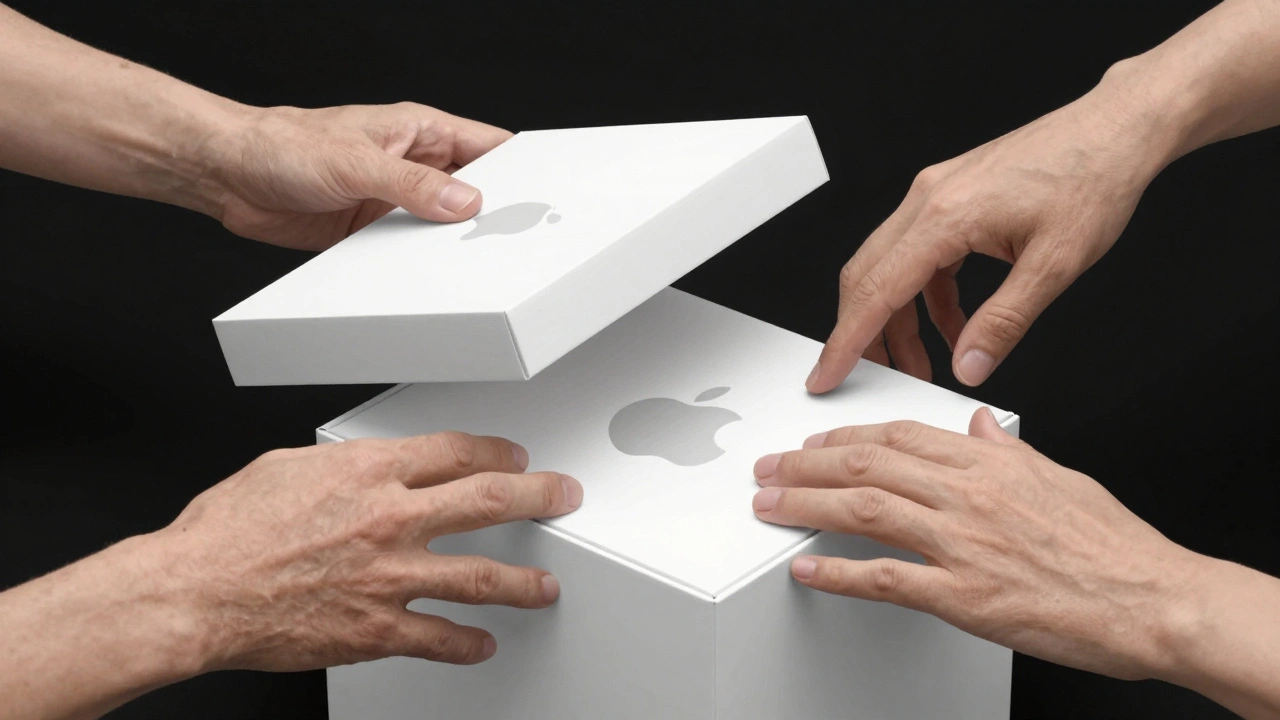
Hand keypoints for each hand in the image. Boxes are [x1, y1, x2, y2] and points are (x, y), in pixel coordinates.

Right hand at [154, 432, 581, 670]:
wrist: (196, 592)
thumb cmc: (227, 531)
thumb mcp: (287, 467)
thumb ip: (341, 466)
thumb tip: (365, 467)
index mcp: (369, 470)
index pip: (456, 452)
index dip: (495, 453)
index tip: (514, 460)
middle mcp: (390, 519)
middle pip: (490, 501)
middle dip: (539, 498)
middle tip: (564, 498)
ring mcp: (390, 576)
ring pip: (481, 576)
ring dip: (523, 582)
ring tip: (546, 587)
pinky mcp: (377, 629)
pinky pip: (440, 638)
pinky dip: (468, 644)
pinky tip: (484, 645)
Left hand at [208, 103, 510, 249]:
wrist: (230, 175)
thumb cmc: (283, 145)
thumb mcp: (357, 162)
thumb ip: (413, 184)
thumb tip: (463, 201)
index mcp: (419, 130)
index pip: (488, 145)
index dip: (518, 167)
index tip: (540, 193)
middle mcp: (412, 164)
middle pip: (474, 190)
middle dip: (493, 213)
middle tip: (511, 238)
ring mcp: (395, 199)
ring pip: (444, 224)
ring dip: (455, 243)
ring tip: (474, 262)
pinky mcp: (374, 230)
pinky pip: (412, 250)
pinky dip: (423, 264)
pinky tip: (432, 275)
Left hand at [750, 409, 1204, 680]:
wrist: (1153, 601)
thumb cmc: (1114, 546)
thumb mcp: (1061, 476)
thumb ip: (1009, 450)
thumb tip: (978, 424)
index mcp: (990, 462)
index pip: (899, 435)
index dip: (845, 436)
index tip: (814, 441)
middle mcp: (969, 495)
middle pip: (868, 465)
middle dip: (806, 464)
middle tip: (769, 468)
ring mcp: (963, 544)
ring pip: (864, 510)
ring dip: (805, 505)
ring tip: (768, 505)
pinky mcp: (963, 597)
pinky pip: (885, 579)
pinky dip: (838, 573)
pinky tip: (805, 567)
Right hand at [806, 70, 1178, 391]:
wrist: (1116, 129)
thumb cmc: (1093, 179)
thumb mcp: (1055, 265)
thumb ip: (1005, 322)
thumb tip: (969, 365)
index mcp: (944, 216)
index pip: (875, 290)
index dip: (846, 340)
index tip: (826, 374)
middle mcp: (927, 200)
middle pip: (867, 277)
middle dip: (864, 335)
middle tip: (872, 378)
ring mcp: (935, 193)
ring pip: (890, 268)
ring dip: (899, 320)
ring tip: (924, 363)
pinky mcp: (950, 196)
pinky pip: (918, 255)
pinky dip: (926, 296)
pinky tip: (955, 324)